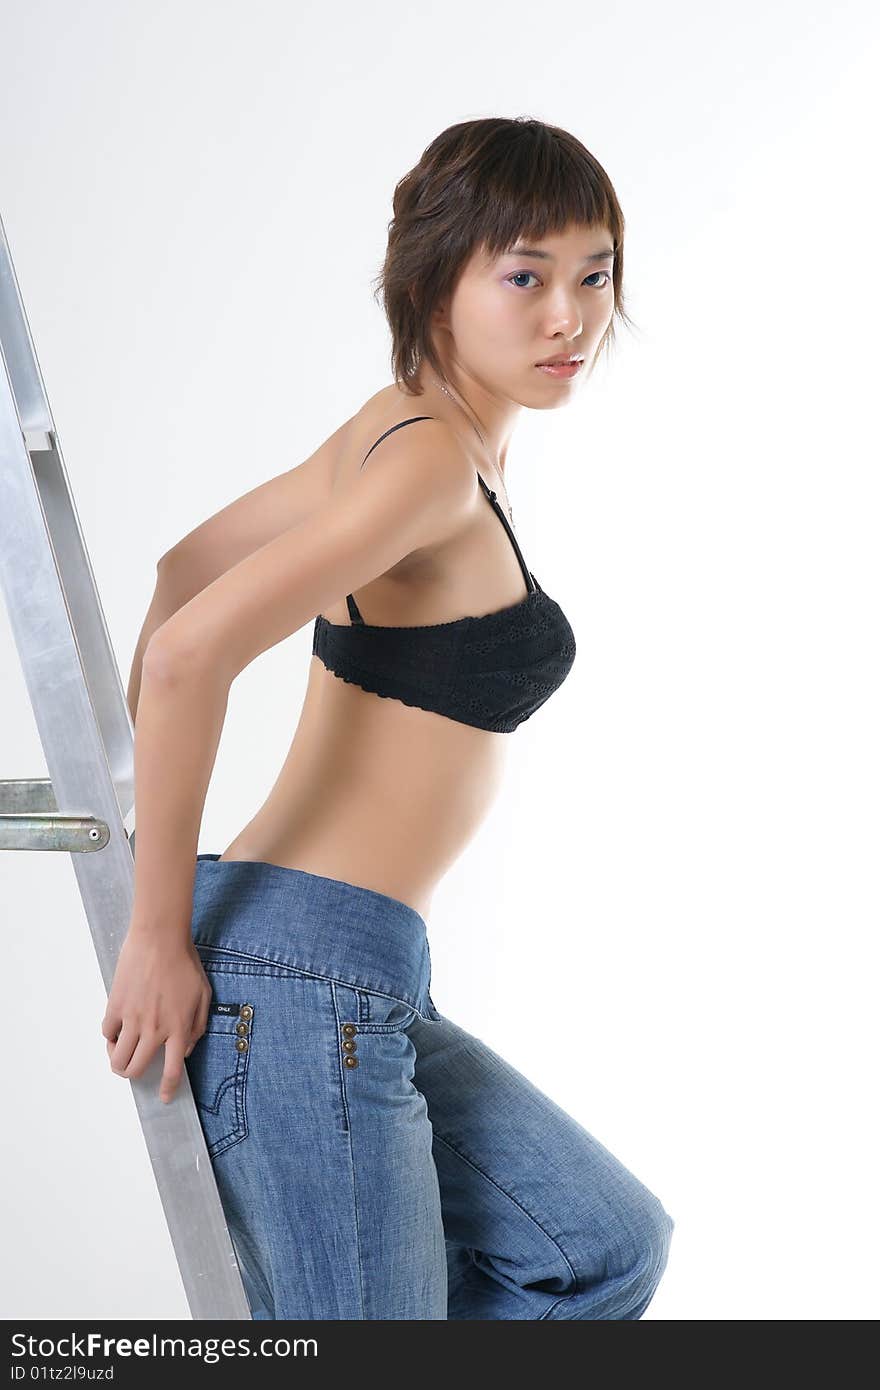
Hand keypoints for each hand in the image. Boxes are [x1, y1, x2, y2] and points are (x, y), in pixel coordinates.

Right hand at [102, 926, 212, 1103]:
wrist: (159, 939)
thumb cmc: (184, 963)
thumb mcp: (203, 995)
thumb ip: (197, 1026)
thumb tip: (186, 1048)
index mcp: (178, 1028)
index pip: (172, 1070)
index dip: (167, 1089)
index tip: (164, 1097)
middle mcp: (154, 1029)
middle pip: (136, 1069)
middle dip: (133, 1075)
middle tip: (133, 1069)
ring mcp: (132, 1019)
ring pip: (118, 1057)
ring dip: (118, 1061)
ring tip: (121, 1054)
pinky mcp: (115, 1006)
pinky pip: (107, 1033)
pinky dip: (110, 1037)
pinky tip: (117, 1030)